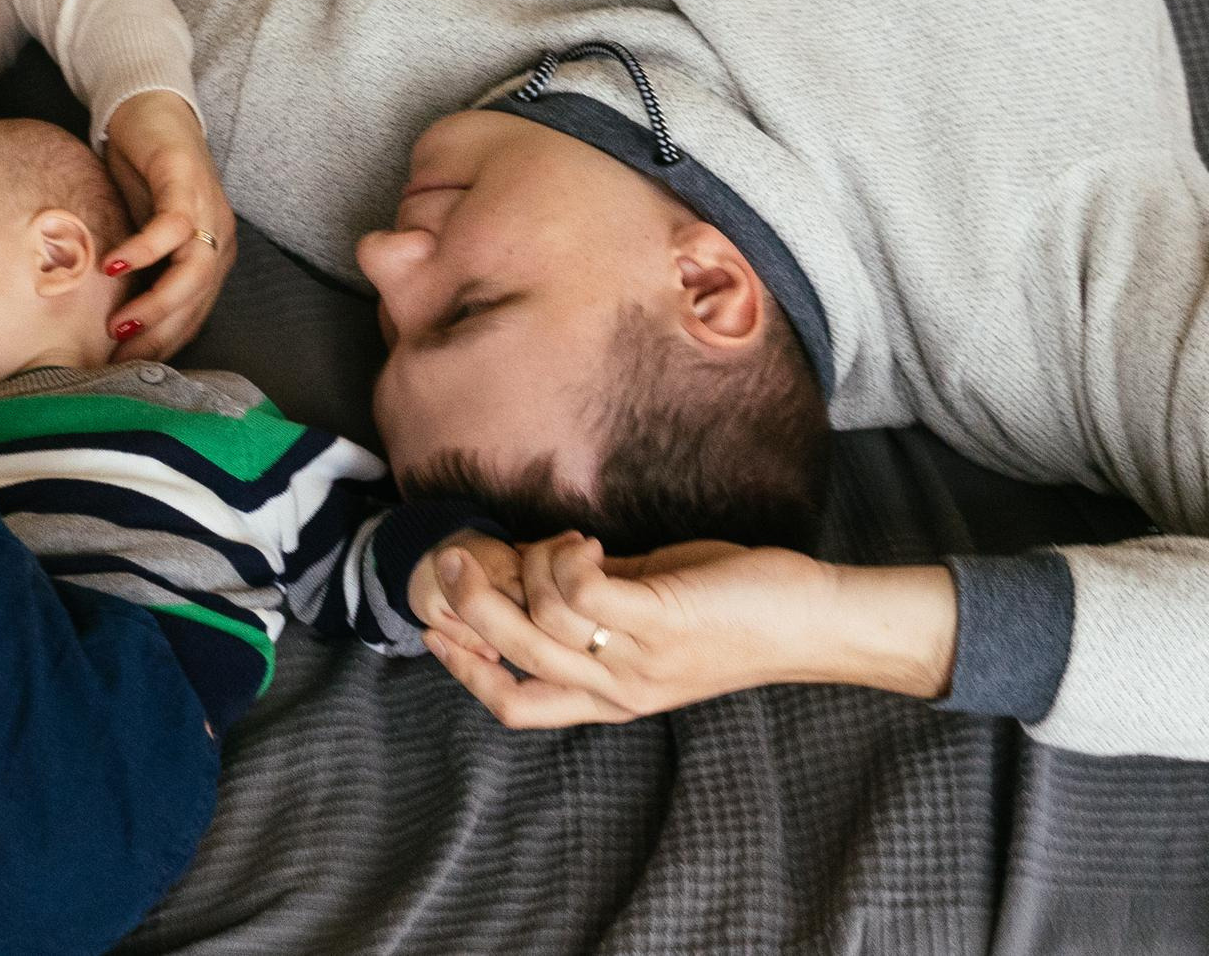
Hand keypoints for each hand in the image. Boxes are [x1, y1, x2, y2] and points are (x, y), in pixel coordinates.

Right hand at [99, 89, 235, 360]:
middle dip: (159, 336)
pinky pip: (170, 228)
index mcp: (211, 257)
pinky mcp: (186, 183)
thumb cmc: (142, 176)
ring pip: (193, 273)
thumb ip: (137, 271)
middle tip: (120, 357)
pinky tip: (115, 267)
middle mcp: (219, 239)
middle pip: (196, 303)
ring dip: (157, 303)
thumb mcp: (139, 233)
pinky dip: (144, 251)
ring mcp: (207, 211)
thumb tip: (107, 320)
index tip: (125, 368)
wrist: (148, 111)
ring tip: (119, 323)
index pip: (192, 316)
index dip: (162, 346)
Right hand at [421, 535, 956, 729]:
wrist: (816, 622)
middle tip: (453, 559)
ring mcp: (640, 658)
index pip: (517, 706)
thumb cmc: (739, 611)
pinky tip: (588, 543)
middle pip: (513, 660)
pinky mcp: (662, 621)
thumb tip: (540, 568)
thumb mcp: (653, 623)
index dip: (466, 673)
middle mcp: (619, 687)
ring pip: (540, 622)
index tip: (434, 631)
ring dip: (531, 568)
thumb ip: (597, 607)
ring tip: (562, 543)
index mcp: (612, 698)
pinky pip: (583, 593)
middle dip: (470, 607)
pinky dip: (568, 560)